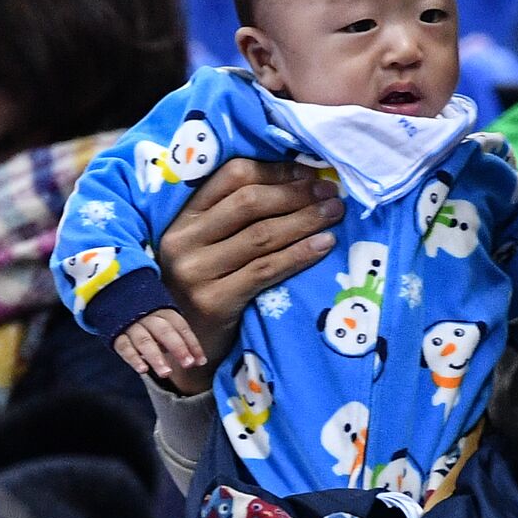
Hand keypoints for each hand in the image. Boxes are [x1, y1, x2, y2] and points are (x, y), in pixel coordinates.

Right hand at [114, 308, 206, 378]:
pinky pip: (125, 347)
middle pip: (165, 332)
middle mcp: (149, 318)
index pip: (182, 328)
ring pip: (145, 341)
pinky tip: (143, 370)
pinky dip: (134, 359)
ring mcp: (132, 326)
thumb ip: (179, 340)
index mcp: (165, 313)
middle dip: (178, 348)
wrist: (117, 305)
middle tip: (188, 364)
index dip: (192, 344)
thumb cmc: (150, 322)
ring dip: (156, 357)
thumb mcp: (165, 325)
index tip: (201, 361)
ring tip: (166, 373)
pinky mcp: (117, 336)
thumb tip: (197, 361)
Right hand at [158, 159, 343, 392]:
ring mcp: (195, 272)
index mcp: (184, 218)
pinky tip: (325, 244)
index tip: (310, 173)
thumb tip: (302, 181)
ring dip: (306, 220)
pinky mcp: (213, 301)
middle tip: (331, 192)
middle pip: (250, 203)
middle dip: (296, 194)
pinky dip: (300, 254)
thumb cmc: (208, 285)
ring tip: (335, 213)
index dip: (276, 171)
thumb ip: (238, 217)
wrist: (186, 347)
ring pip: (261, 235)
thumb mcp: (210, 246)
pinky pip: (266, 270)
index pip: (232, 176)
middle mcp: (183, 240)